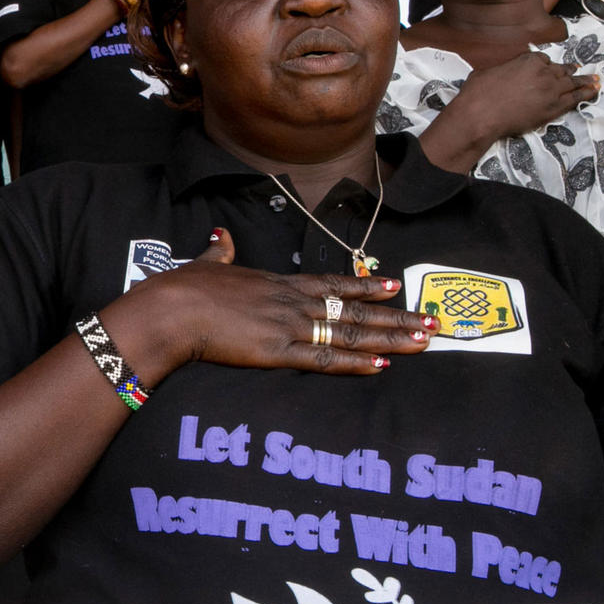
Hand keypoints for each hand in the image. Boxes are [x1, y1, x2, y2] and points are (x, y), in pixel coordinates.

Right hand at [103, 229, 433, 379]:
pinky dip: (355, 363)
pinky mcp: (277, 352)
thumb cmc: (183, 288)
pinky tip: (382, 365)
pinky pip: (325, 360)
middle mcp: (292, 302)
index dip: (366, 287)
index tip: (396, 288)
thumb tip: (221, 237)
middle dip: (396, 317)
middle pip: (355, 310)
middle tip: (432, 322)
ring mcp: (288, 326)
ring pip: (350, 334)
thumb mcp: (207, 264)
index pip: (333, 284)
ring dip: (390, 339)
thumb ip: (221, 253)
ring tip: (423, 342)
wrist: (171, 310)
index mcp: (278, 283)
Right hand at [453, 50, 600, 141]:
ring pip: (573, 82)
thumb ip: (501, 69)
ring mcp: (551, 89)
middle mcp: (543, 72)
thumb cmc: (477, 94)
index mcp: (528, 61)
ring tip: (595, 79)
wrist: (480, 115)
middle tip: (576, 69)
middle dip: (568, 70)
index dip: (544, 65)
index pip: (542, 60)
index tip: (546, 68)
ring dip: (585, 80)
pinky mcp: (555, 107)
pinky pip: (576, 98)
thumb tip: (500, 72)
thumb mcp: (486, 72)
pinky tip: (595, 90)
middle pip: (560, 70)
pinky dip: (587, 93)